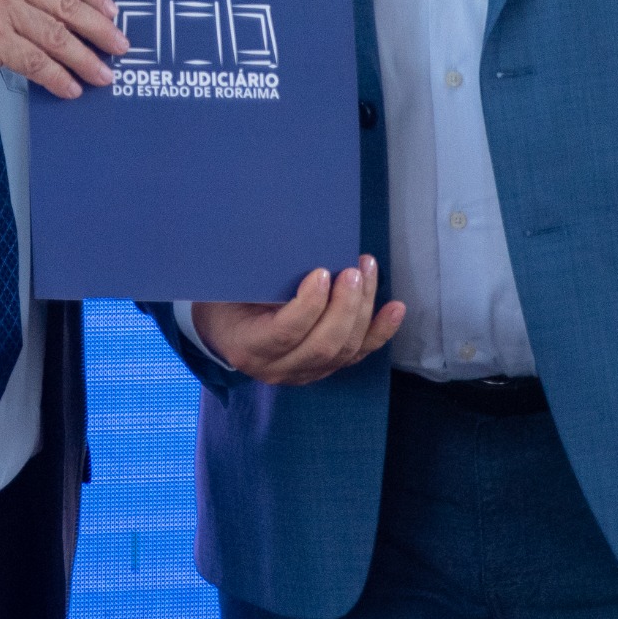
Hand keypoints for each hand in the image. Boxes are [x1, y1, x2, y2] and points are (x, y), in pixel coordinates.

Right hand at [0, 0, 128, 98]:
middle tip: (118, 45)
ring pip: (55, 35)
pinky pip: (35, 61)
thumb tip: (55, 5)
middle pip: (64, 3)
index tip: (110, 11)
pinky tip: (69, 86)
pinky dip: (57, 77)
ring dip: (83, 59)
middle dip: (97, 29)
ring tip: (101, 74)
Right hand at [191, 257, 406, 385]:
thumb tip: (294, 245)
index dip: (308, 306)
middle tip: (352, 270)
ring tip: (366, 271)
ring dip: (363, 309)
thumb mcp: (228, 286)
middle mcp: (277, 368)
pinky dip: (380, 331)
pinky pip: (358, 354)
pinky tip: (395, 308)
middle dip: (345, 306)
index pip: (285, 334)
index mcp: (248, 347)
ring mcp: (304, 373)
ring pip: (345, 350)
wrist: (222, 329)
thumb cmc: (224, 298)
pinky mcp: (323, 369)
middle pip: (323, 345)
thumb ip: (254, 276)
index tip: (319, 273)